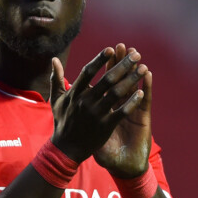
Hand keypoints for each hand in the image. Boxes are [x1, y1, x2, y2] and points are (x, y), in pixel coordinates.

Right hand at [49, 47, 147, 162]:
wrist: (66, 148)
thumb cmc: (62, 121)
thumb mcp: (56, 99)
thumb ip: (56, 79)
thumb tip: (54, 59)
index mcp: (74, 93)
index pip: (88, 72)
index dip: (99, 60)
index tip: (111, 49)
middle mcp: (85, 101)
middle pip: (107, 79)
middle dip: (123, 65)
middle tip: (136, 54)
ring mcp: (96, 114)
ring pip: (116, 93)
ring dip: (131, 79)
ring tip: (143, 68)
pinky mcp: (105, 126)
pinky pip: (120, 112)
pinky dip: (131, 103)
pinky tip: (141, 93)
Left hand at [94, 44, 152, 177]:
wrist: (123, 165)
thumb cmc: (105, 149)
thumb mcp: (87, 128)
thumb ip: (81, 118)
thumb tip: (69, 110)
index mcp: (108, 104)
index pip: (107, 80)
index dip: (107, 65)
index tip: (109, 50)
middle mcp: (122, 105)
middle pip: (122, 79)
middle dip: (123, 63)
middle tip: (125, 47)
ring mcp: (133, 110)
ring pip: (135, 87)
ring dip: (136, 71)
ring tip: (138, 56)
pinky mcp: (142, 119)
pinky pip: (144, 102)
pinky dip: (145, 89)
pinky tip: (147, 76)